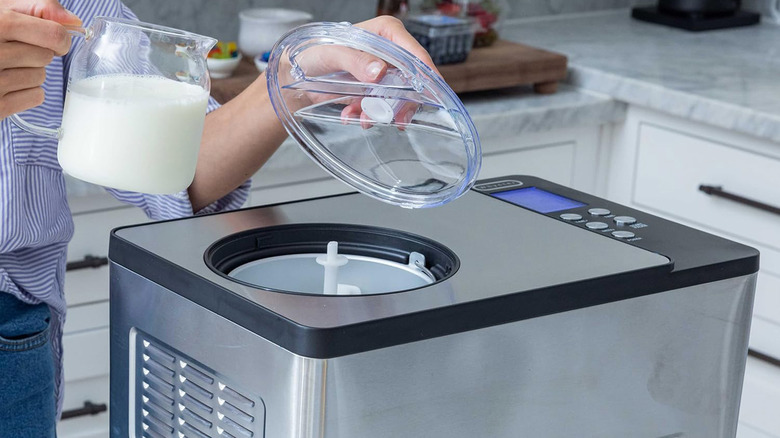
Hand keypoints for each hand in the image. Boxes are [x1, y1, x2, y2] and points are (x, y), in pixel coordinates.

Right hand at [0, 0, 80, 117]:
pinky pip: (36, 97)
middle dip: (36, 54)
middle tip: (12, 51)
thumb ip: (39, 8)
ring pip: (41, 77)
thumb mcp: (2, 11)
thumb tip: (74, 22)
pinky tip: (6, 84)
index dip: (59, 39)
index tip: (52, 40)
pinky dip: (27, 92)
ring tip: (5, 66)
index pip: (54, 35)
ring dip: (30, 72)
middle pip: (46, 57)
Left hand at [277, 16, 438, 126]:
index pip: (414, 52)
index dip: (425, 72)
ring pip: (398, 97)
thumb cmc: (312, 54)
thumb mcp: (331, 53)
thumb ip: (355, 60)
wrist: (297, 74)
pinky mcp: (375, 90)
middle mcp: (389, 52)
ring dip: (383, 112)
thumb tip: (380, 72)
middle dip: (401, 102)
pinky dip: (369, 115)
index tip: (429, 92)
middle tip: (392, 118)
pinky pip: (381, 107)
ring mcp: (384, 73)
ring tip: (365, 120)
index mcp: (384, 33)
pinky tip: (353, 117)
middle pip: (411, 80)